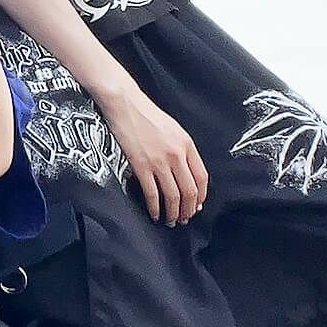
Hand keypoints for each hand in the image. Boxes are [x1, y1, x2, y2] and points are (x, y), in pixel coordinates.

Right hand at [100, 86, 208, 224]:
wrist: (125, 105)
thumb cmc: (147, 115)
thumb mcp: (173, 129)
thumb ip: (182, 150)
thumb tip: (186, 174)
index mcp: (187, 145)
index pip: (202, 177)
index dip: (201, 196)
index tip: (197, 205)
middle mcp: (176, 155)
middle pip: (189, 190)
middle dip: (189, 209)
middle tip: (185, 218)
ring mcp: (159, 161)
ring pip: (173, 196)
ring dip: (173, 212)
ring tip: (172, 221)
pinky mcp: (141, 166)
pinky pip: (152, 194)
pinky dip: (155, 208)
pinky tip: (155, 214)